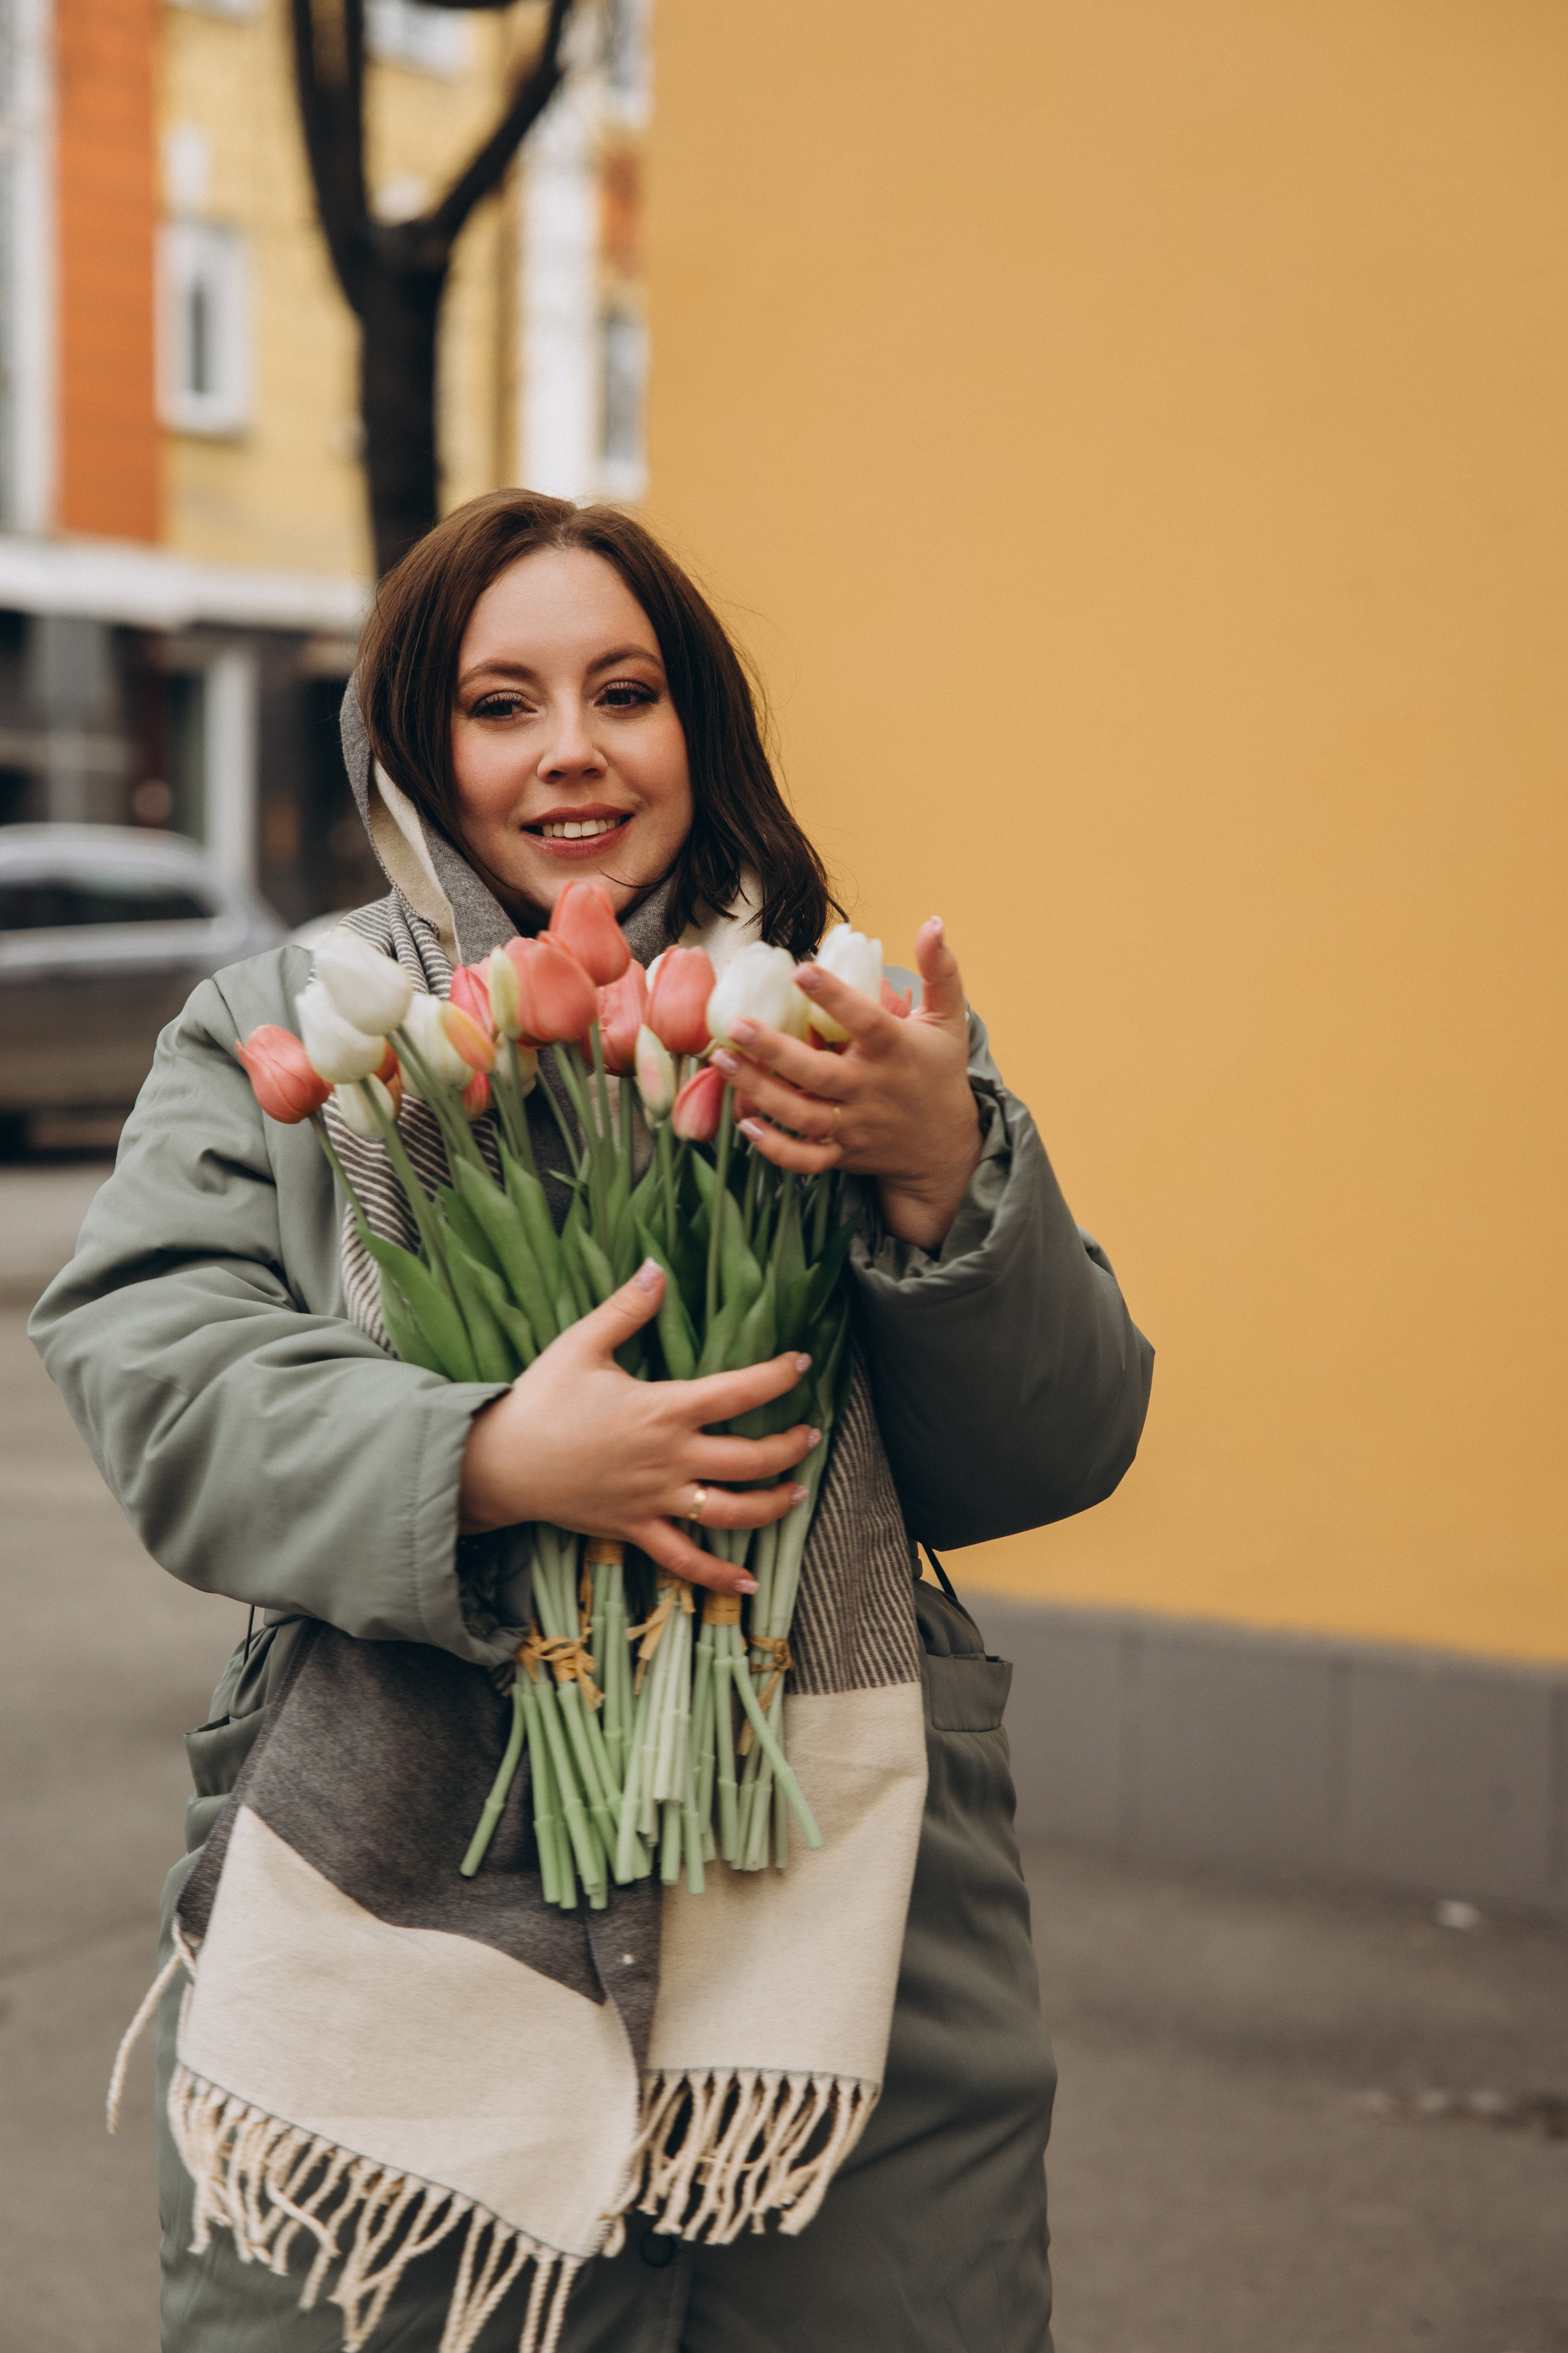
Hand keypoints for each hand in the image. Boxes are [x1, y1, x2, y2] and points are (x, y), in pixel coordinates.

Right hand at [457, 1259, 819, 1590]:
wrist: (498, 1463)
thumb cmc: (540, 1401)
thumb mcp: (582, 1344)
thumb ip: (627, 1307)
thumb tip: (657, 1267)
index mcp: (664, 1409)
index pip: (740, 1393)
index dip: (779, 1376)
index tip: (803, 1364)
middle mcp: (670, 1459)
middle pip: (751, 1458)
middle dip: (791, 1446)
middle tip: (811, 1433)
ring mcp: (656, 1501)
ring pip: (732, 1512)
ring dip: (773, 1505)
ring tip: (798, 1492)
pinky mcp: (636, 1530)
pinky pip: (685, 1559)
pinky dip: (719, 1576)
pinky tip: (749, 1584)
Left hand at [712, 917, 982, 1250]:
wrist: (947, 1147)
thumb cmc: (940, 1072)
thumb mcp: (948, 1019)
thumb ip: (940, 970)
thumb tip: (934, 921)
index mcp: (896, 1051)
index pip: (865, 1021)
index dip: (835, 997)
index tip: (802, 970)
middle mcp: (872, 1090)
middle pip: (819, 1074)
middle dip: (775, 1051)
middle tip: (736, 1025)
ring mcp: (855, 1126)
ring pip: (803, 1115)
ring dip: (760, 1092)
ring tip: (722, 1062)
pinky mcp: (842, 1154)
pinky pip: (805, 1159)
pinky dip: (775, 1148)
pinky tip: (745, 1123)